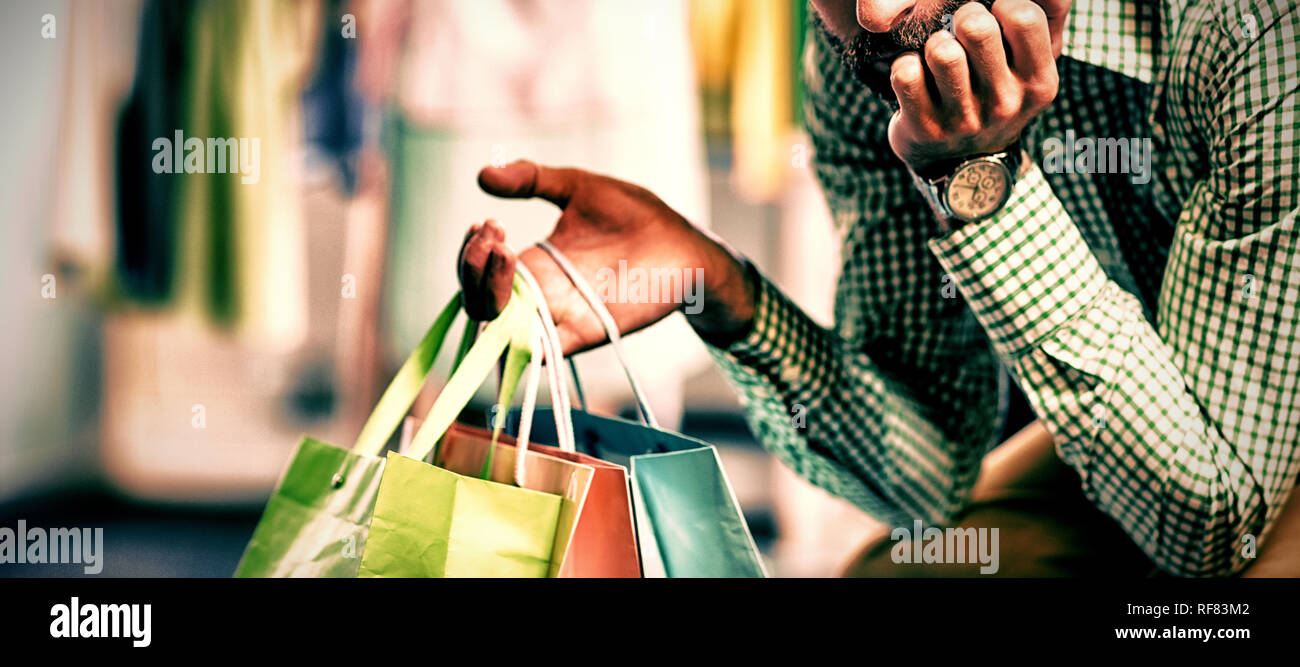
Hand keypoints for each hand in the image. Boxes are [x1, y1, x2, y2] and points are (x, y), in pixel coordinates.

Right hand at [458, 161, 756, 353]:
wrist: (686, 244)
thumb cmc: (638, 217)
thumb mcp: (578, 187)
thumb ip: (532, 178)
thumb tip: (482, 174)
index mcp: (535, 263)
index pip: (481, 274)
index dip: (471, 254)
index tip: (487, 222)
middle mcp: (541, 294)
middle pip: (481, 304)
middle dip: (472, 271)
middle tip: (493, 235)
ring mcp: (560, 317)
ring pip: (500, 332)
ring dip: (488, 297)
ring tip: (504, 253)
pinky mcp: (585, 333)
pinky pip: (540, 353)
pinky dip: (519, 340)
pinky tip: (518, 302)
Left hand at [887, 0, 1066, 173]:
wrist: (965, 164)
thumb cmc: (996, 96)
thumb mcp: (1029, 70)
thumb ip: (1033, 27)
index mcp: (1039, 82)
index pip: (1024, 16)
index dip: (1003, 3)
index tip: (994, 14)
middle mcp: (1005, 103)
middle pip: (976, 26)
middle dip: (963, 16)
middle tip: (959, 30)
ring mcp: (964, 120)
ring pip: (941, 50)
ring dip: (933, 43)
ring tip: (938, 55)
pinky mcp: (925, 128)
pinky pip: (905, 73)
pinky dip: (904, 65)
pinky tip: (916, 76)